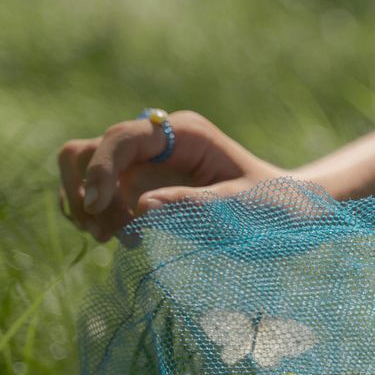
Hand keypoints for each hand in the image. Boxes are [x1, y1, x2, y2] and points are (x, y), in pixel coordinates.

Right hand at [58, 111, 284, 242]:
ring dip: (86, 206)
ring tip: (114, 241)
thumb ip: (197, 205)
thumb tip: (142, 207)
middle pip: (91, 150)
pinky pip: (96, 191)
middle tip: (111, 236)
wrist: (290, 213)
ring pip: (85, 169)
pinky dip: (95, 214)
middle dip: (89, 192)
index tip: (98, 209)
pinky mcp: (140, 183)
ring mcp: (146, 161)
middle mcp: (159, 140)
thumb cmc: (276, 207)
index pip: (122, 138)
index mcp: (185, 133)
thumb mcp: (244, 208)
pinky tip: (119, 238)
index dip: (100, 170)